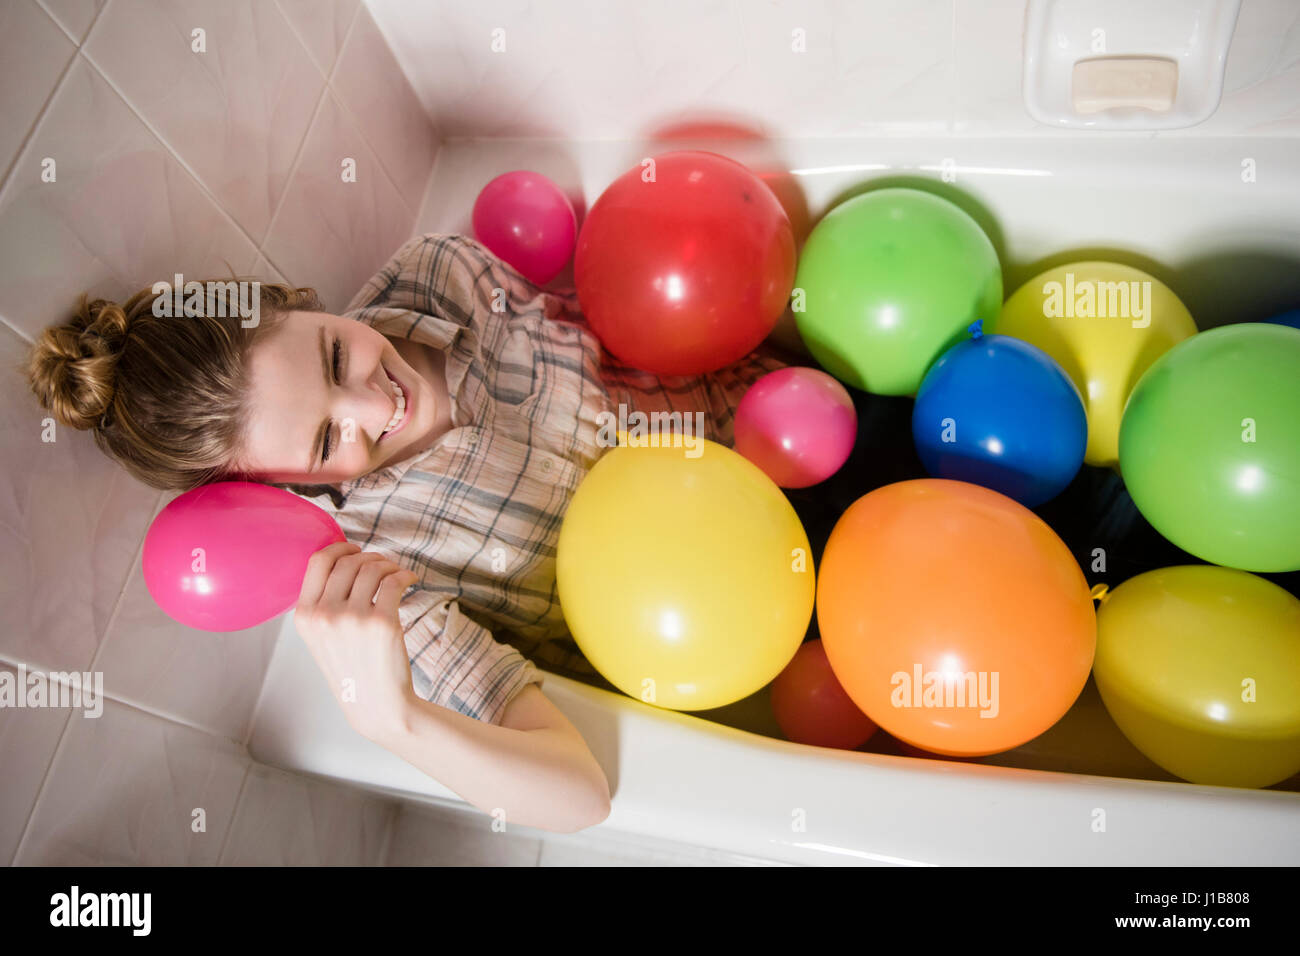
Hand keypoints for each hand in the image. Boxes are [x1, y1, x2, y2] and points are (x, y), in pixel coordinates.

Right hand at [294, 541, 419, 741]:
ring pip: (372, 567)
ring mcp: (353, 618)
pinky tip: (410, 580)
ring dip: (389, 564)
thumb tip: (342, 561)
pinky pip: (394, 580)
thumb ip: (323, 602)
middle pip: (347, 561)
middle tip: (383, 566)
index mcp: (305, 616)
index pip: (317, 561)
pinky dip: (405, 574)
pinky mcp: (383, 622)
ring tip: (397, 574)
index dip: (339, 548)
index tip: (355, 550)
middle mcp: (325, 615)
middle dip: (369, 557)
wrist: (375, 704)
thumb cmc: (352, 668)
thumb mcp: (320, 638)